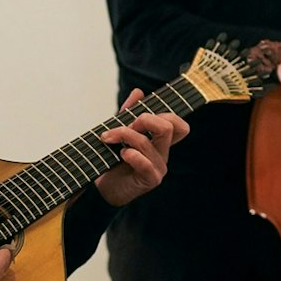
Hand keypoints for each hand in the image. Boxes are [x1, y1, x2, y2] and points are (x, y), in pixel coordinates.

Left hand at [95, 88, 189, 206]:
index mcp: (160, 142)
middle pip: (169, 127)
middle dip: (145, 119)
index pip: (179, 124)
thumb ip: (128, 113)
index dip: (166, 114)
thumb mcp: (119, 132)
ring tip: (109, 138)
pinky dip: (132, 155)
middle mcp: (163, 153)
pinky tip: (121, 154)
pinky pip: (146, 163)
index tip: (140, 114)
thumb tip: (138, 92)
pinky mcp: (150, 179)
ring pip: (148, 142)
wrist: (102, 188)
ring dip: (125, 135)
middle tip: (127, 124)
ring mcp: (159, 167)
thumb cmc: (112, 161)